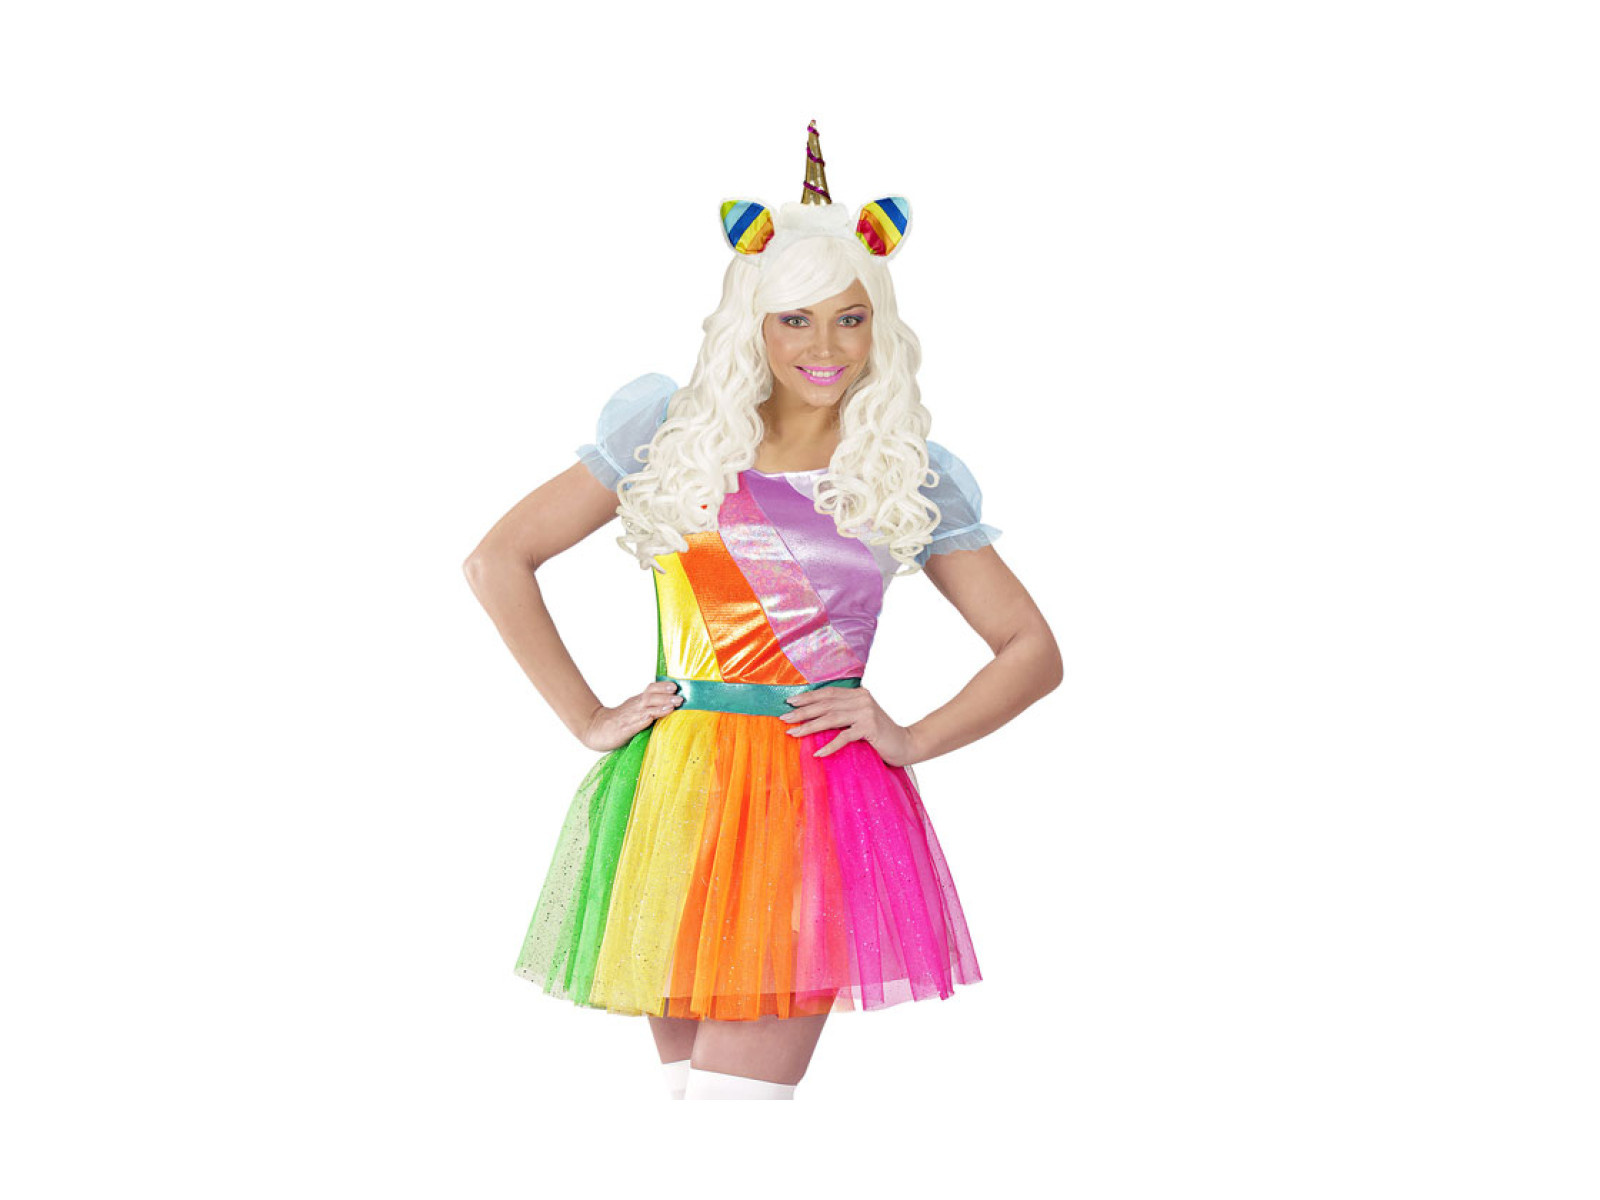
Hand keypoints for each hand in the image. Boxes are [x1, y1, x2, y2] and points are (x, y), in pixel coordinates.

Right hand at [580, 679, 683, 751]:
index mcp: (638, 701)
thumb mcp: (636, 710)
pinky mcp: (624, 729)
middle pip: (650, 697)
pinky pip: (634, 724)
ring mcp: (629, 717)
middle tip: (680, 698)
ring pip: (645, 709)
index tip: (676, 686)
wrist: (596, 729)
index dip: (662, 687)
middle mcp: (635, 707)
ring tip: (672, 706)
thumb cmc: (620, 721)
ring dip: (660, 707)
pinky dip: (643, 721)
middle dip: (666, 696)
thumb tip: (672, 705)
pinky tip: (651, 719)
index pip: (651, 689)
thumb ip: (651, 707)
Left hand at [779, 684, 918, 765]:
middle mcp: (861, 699)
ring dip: (809, 726)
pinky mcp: (870, 728)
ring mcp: (866, 713)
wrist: (906, 744)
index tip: (789, 702)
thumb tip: (814, 717)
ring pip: (831, 718)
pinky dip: (829, 745)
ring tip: (793, 733)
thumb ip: (844, 713)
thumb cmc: (880, 734)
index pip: (828, 693)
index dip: (808, 697)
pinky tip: (817, 753)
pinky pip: (844, 736)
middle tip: (784, 718)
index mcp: (858, 694)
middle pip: (825, 704)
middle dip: (803, 712)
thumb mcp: (860, 719)